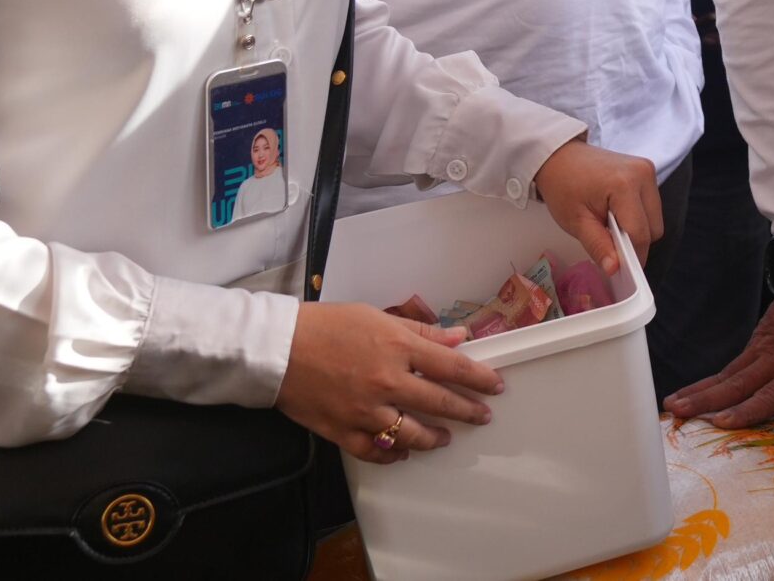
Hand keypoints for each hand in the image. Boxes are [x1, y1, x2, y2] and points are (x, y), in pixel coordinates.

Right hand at [277, 302, 503, 464]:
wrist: (278, 349)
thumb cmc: (326, 325)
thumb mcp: (377, 317)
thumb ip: (420, 331)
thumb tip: (458, 336)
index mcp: (398, 347)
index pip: (452, 367)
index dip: (479, 378)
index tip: (494, 386)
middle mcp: (387, 382)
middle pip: (439, 402)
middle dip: (467, 411)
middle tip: (483, 416)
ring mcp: (365, 410)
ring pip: (411, 434)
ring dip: (434, 438)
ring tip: (444, 438)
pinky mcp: (343, 430)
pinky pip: (375, 451)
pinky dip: (392, 454)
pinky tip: (403, 452)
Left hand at [537, 136, 662, 274]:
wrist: (559, 156)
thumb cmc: (563, 186)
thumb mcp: (576, 222)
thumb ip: (598, 246)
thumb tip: (615, 269)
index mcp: (625, 185)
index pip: (640, 233)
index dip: (631, 256)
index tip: (619, 269)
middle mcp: (643, 174)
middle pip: (653, 228)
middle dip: (635, 242)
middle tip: (608, 242)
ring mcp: (648, 169)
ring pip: (655, 218)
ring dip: (637, 229)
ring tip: (610, 225)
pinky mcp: (647, 170)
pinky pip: (651, 206)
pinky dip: (637, 216)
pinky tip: (617, 213)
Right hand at [663, 270, 773, 429]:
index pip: (770, 395)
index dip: (745, 411)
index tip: (719, 423)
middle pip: (738, 384)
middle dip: (705, 402)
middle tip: (677, 415)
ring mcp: (764, 344)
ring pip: (728, 372)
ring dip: (700, 390)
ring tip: (673, 404)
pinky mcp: (759, 335)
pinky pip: (733, 362)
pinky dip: (713, 378)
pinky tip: (698, 390)